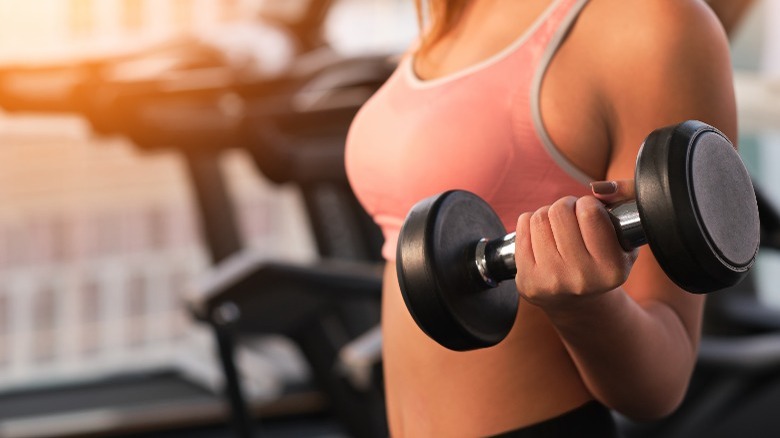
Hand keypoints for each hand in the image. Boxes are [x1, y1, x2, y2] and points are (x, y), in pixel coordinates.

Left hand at [514, 180, 638, 310]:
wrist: (577, 301)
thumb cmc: (602, 262)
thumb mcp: (625, 240)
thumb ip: (625, 205)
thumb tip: (600, 188)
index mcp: (611, 269)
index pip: (590, 212)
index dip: (587, 204)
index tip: (589, 212)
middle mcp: (582, 278)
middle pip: (560, 211)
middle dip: (566, 206)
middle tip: (571, 218)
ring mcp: (551, 281)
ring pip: (539, 217)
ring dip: (547, 215)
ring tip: (557, 228)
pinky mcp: (527, 280)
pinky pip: (522, 228)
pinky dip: (530, 223)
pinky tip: (542, 236)